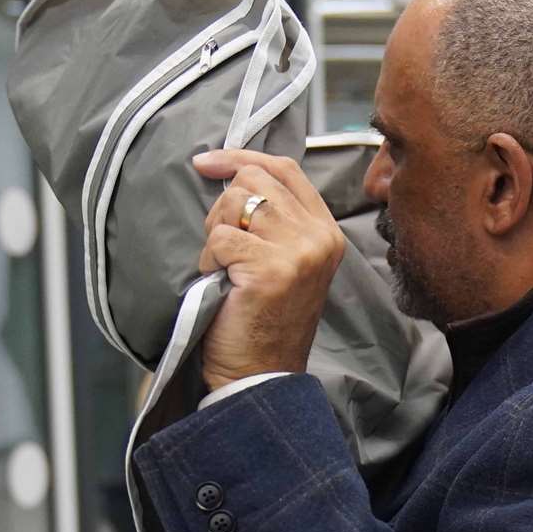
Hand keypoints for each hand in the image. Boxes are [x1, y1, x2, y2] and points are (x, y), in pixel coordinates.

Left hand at [193, 149, 345, 392]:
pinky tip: (221, 284)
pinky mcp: (271, 269)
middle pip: (255, 180)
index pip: (285, 168)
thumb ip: (275, 219)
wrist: (261, 375)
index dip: (243, 157)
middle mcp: (319, 237)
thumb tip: (231, 173)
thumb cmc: (263, 322)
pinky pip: (220, 238)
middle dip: (223, 207)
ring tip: (225, 270)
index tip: (206, 162)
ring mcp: (299, 252)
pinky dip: (208, 260)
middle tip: (222, 248)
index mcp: (326, 232)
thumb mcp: (284, 261)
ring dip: (215, 235)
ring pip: (236, 203)